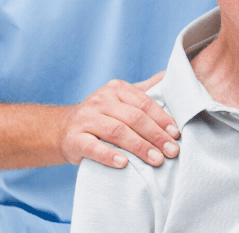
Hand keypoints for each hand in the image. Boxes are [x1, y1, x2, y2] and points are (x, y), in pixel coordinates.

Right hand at [58, 72, 179, 168]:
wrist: (62, 129)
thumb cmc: (102, 115)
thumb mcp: (121, 98)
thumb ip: (145, 89)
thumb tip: (170, 76)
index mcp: (116, 88)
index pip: (144, 103)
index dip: (162, 118)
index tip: (176, 134)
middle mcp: (100, 100)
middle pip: (134, 117)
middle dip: (156, 135)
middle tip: (172, 151)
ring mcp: (86, 119)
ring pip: (117, 131)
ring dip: (139, 147)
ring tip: (156, 159)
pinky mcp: (74, 139)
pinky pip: (93, 147)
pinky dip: (109, 155)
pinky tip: (124, 164)